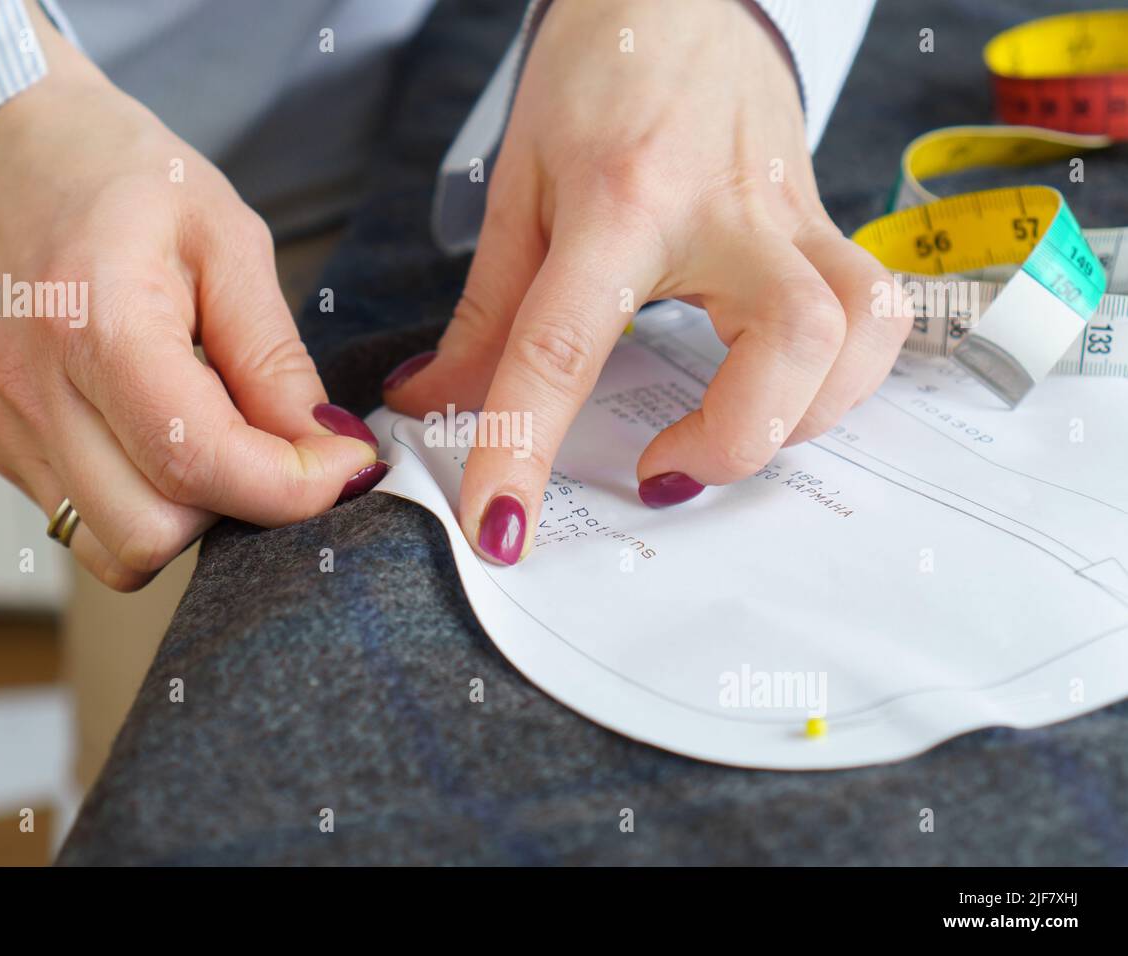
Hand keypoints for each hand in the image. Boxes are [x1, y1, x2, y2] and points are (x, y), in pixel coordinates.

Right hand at [0, 7, 380, 590]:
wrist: (24, 160)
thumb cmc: (134, 185)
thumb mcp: (231, 241)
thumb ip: (275, 357)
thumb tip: (326, 451)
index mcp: (97, 322)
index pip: (196, 459)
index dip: (290, 487)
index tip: (346, 461)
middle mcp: (39, 392)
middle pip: (154, 532)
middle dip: (240, 507)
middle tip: (280, 446)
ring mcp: (15, 432)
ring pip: (122, 551)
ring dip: (195, 518)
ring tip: (220, 437)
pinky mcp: (10, 453)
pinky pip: (96, 531)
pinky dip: (154, 509)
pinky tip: (172, 439)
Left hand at [385, 0, 909, 563]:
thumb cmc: (596, 76)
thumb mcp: (519, 188)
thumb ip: (486, 312)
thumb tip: (435, 404)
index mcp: (621, 199)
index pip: (566, 348)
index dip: (524, 451)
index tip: (504, 529)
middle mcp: (725, 209)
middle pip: (793, 341)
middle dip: (734, 440)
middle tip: (661, 469)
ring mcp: (792, 215)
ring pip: (860, 331)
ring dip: (804, 418)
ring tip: (724, 434)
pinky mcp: (828, 223)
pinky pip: (875, 314)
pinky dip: (841, 381)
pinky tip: (782, 394)